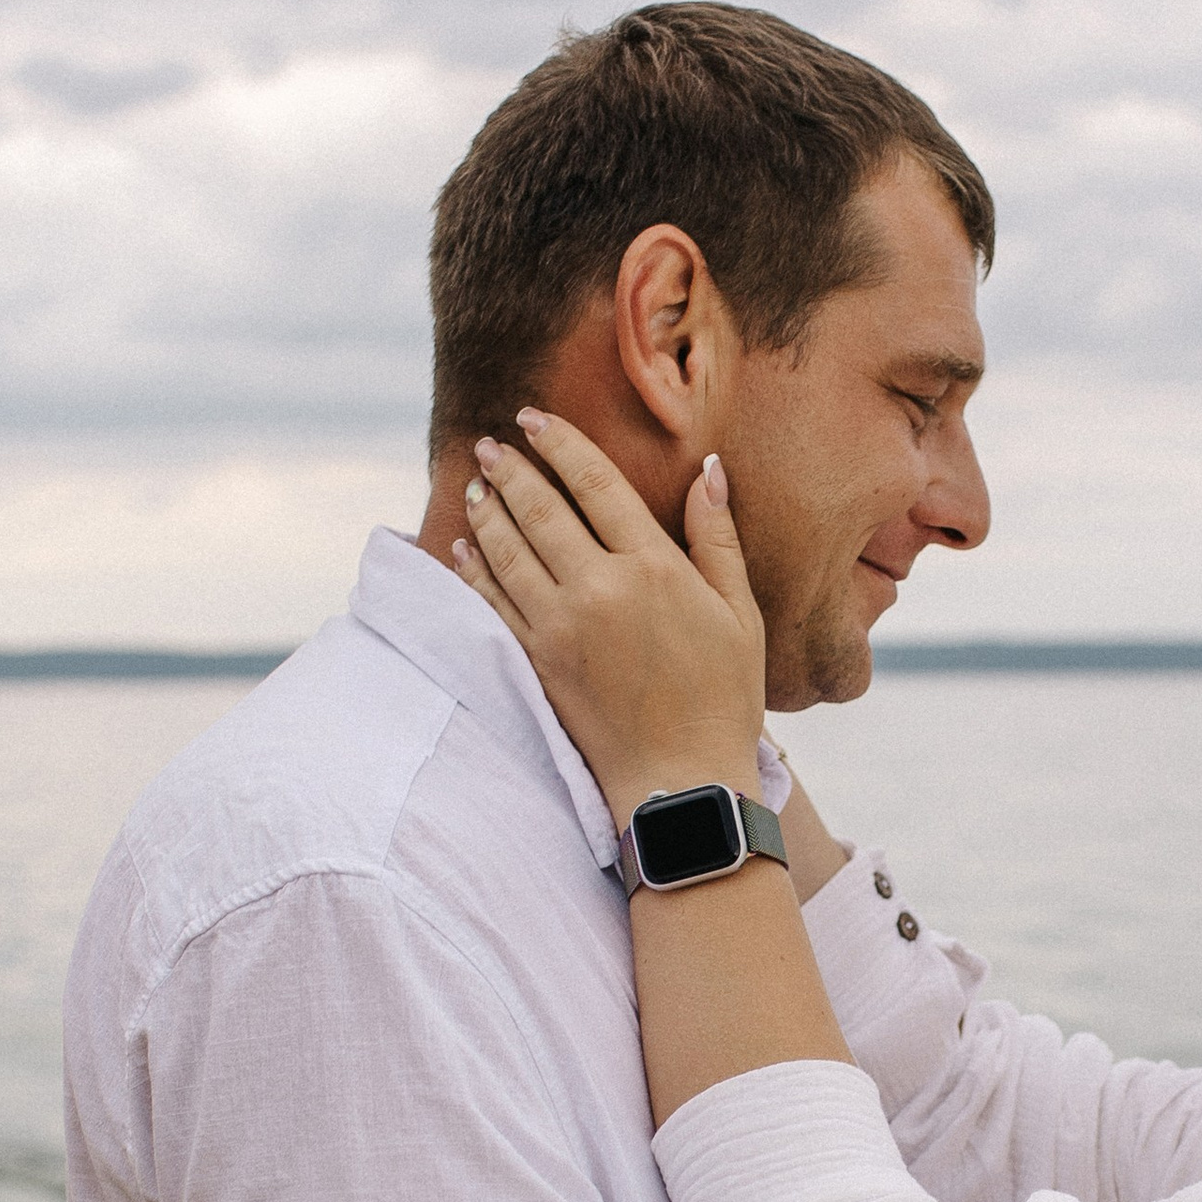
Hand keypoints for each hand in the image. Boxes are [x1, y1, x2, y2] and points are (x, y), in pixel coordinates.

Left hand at [454, 412, 766, 821]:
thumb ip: (718, 538)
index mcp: (653, 567)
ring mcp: (560, 627)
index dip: (560, 444)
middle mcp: (600, 588)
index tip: (531, 419)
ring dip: (485, 511)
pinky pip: (492, 603)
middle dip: (509, 470)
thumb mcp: (739, 613)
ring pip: (507, 550)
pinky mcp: (536, 663)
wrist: (682, 782)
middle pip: (539, 510)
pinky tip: (462, 546)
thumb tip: (710, 469)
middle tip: (486, 443)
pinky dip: (472, 569)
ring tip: (474, 484)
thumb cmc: (724, 697)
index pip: (595, 484)